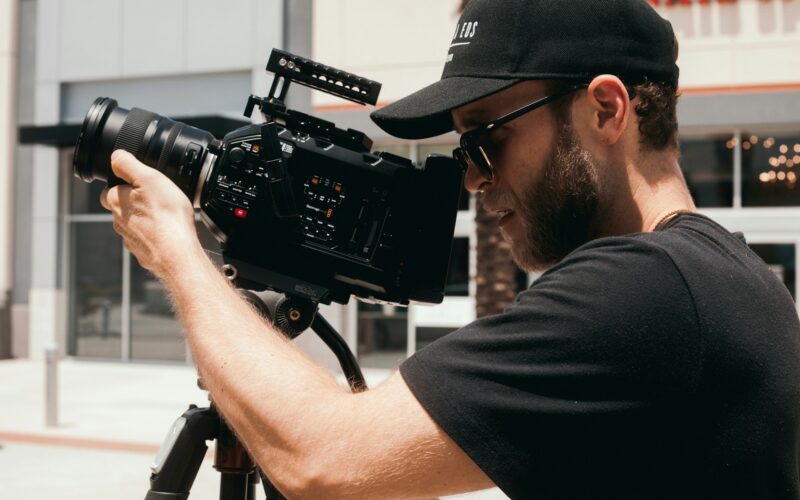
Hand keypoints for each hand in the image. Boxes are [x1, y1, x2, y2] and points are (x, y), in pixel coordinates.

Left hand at [100, 150, 200, 277]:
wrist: (178, 253)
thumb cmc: (166, 216)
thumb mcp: (149, 177)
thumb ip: (128, 164)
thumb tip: (115, 156)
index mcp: (115, 201)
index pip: (109, 190)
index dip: (123, 185)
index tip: (139, 185)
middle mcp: (118, 222)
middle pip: (122, 209)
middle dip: (134, 204)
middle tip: (155, 200)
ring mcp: (131, 240)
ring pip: (134, 226)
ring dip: (145, 221)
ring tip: (165, 217)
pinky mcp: (144, 254)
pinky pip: (148, 241)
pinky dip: (155, 237)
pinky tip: (169, 234)